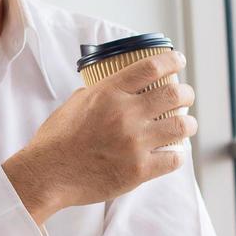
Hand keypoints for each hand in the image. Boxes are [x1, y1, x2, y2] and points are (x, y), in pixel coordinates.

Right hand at [3, 50, 195, 223]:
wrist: (48, 174)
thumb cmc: (56, 140)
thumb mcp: (73, 104)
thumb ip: (97, 93)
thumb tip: (114, 88)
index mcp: (107, 93)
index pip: (150, 67)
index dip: (171, 61)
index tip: (178, 61)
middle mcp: (125, 114)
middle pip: (174, 95)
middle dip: (186, 93)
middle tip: (185, 96)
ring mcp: (134, 143)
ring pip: (181, 126)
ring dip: (188, 124)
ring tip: (185, 125)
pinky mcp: (139, 169)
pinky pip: (174, 159)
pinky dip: (176, 155)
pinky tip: (172, 153)